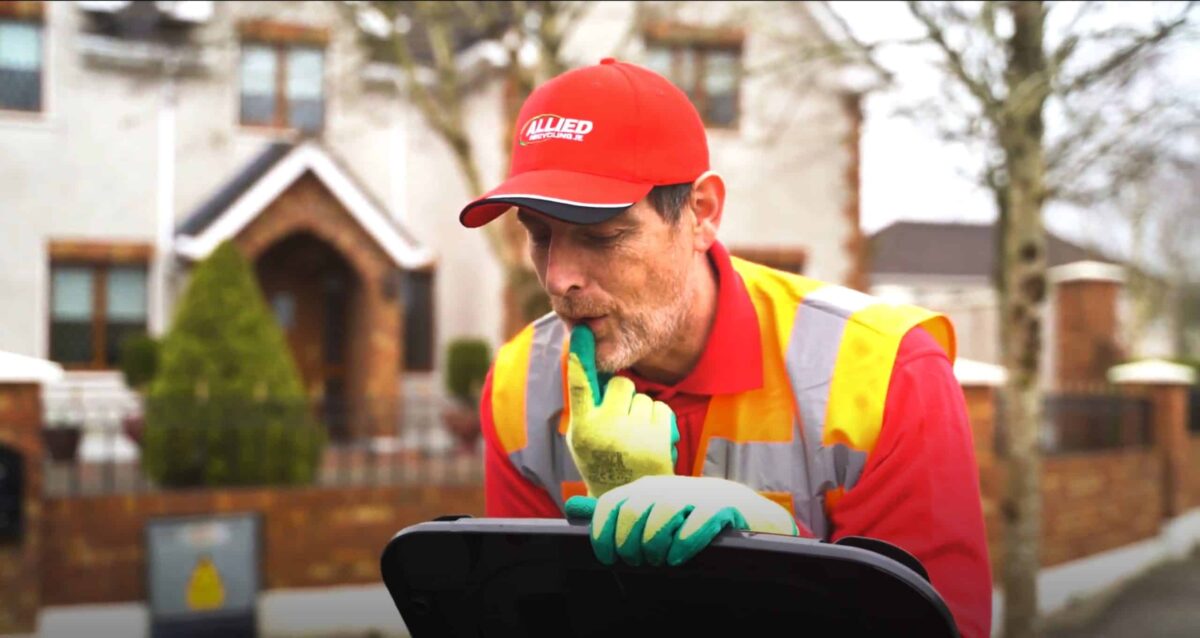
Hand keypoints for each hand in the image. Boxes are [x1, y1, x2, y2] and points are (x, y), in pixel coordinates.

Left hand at [564, 476, 802, 566]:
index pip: (610, 506)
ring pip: (659, 521)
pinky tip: (678, 557)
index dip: (602, 534)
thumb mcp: (645, 507)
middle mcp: (663, 489)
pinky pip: (693, 527)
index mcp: (642, 489)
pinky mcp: (717, 509)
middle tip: (638, 561)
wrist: (735, 506)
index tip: (607, 557)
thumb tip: (570, 508)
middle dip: (629, 546)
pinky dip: (682, 546)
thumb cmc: (682, 512)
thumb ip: (611, 510)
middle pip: (631, 516)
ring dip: (654, 548)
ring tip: (659, 560)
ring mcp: (692, 497)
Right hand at [565, 325, 678, 497]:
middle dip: (625, 396)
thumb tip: (591, 370)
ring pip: (643, 397)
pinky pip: (661, 408)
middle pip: (621, 384)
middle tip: (623, 421)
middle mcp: (604, 427)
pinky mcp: (657, 437)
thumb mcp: (584, 442)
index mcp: (582, 428)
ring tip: (637, 441)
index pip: (578, 385)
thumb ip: (587, 410)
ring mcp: (632, 432)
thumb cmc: (606, 467)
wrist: (633, 504)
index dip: (580, 356)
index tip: (581, 331)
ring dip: (643, 413)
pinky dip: (660, 421)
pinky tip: (653, 443)